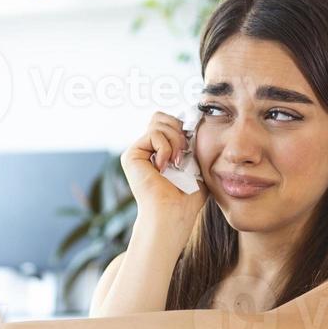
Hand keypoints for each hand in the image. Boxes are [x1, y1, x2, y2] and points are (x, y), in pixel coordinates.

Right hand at [120, 110, 207, 228]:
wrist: (174, 211)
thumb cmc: (188, 195)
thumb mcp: (196, 162)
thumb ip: (192, 141)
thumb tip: (194, 120)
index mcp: (160, 149)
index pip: (170, 121)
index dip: (182, 128)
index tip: (191, 148)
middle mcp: (147, 149)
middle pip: (162, 117)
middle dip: (178, 131)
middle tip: (183, 155)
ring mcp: (138, 151)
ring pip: (159, 122)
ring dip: (174, 141)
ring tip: (176, 162)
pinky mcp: (131, 155)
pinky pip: (153, 133)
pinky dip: (165, 148)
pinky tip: (164, 166)